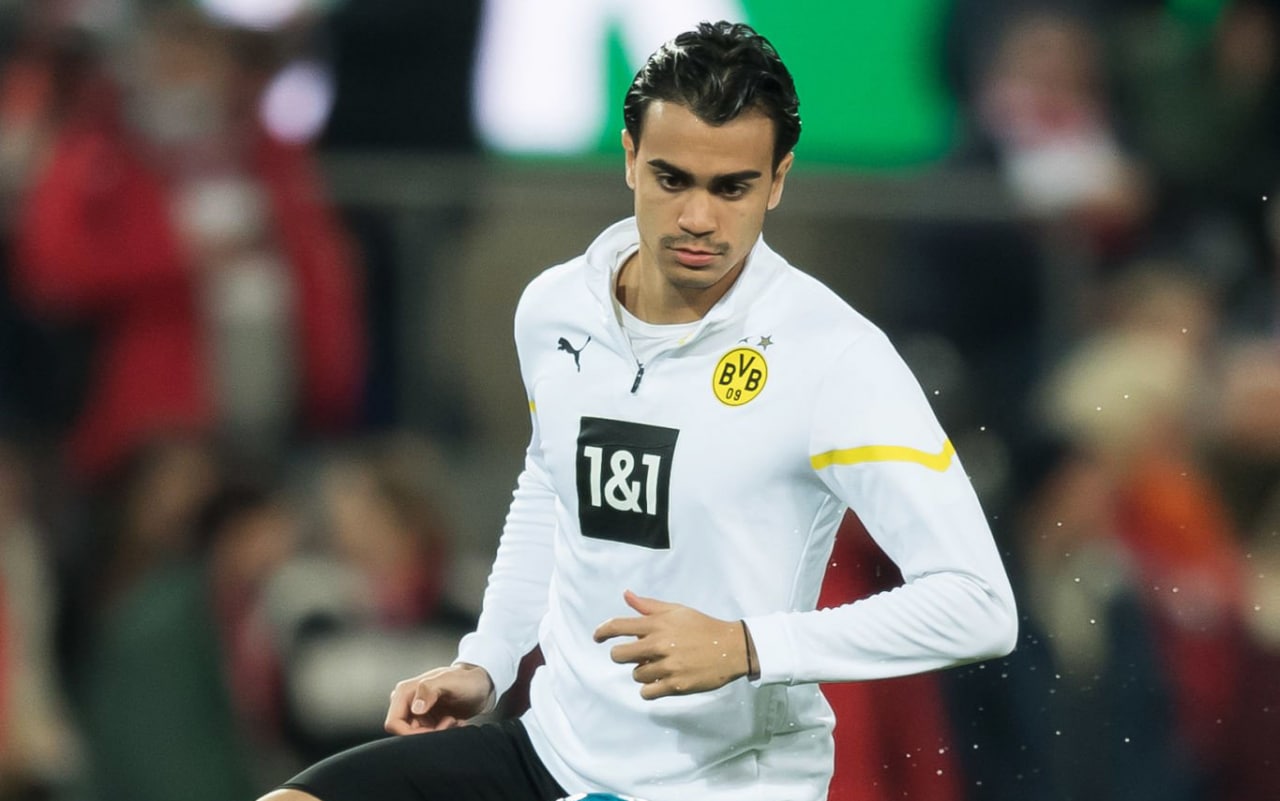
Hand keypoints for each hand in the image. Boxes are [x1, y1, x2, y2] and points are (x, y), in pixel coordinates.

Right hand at [384, 663, 494, 734]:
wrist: (480, 684)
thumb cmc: (466, 679)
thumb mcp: (450, 682)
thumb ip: (430, 690)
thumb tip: (416, 708)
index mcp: (404, 692)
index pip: (394, 723)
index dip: (410, 734)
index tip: (433, 732)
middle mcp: (407, 703)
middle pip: (406, 733)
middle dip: (427, 734)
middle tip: (449, 724)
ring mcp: (416, 713)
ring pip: (418, 736)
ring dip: (438, 734)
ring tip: (455, 722)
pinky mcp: (427, 721)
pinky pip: (427, 736)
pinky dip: (442, 734)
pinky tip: (456, 724)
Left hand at [593, 590, 752, 699]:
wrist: (731, 648)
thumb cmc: (702, 626)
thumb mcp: (677, 610)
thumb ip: (649, 606)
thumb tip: (626, 595)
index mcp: (657, 624)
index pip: (618, 626)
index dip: (602, 632)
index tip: (597, 637)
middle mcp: (659, 644)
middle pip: (619, 655)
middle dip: (622, 655)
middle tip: (635, 655)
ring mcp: (667, 666)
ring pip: (635, 674)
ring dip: (642, 671)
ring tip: (659, 666)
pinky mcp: (676, 685)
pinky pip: (647, 692)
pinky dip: (650, 689)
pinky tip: (660, 681)